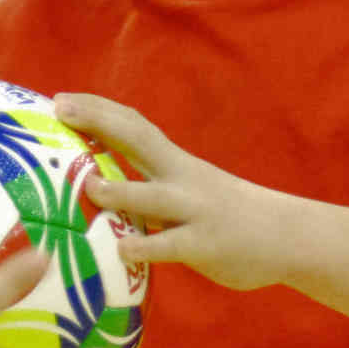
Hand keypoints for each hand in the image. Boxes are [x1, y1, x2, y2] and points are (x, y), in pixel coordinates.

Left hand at [52, 93, 302, 293]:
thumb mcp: (189, 187)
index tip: (61, 98)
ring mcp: (194, 211)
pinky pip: (171, 245)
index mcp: (175, 163)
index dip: (98, 109)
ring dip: (120, 189)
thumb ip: (152, 184)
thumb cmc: (227, 214)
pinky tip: (122, 249)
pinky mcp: (205, 245)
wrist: (287, 235)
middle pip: (139, 140)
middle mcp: (182, 178)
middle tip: (62, 109)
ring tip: (88, 185)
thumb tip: (101, 184)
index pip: (133, 125)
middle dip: (100, 121)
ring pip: (153, 196)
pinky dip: (145, 245)